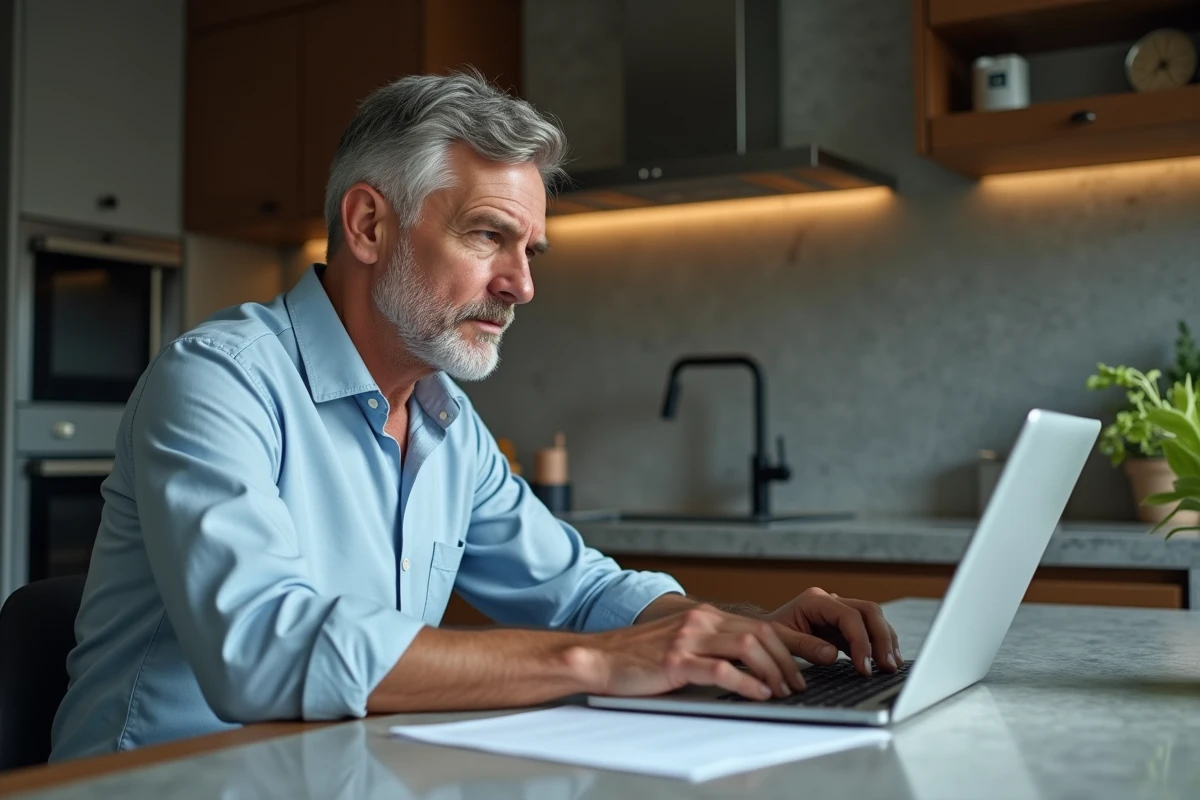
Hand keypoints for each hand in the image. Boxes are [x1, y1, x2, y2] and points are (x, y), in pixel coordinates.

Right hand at [577, 604, 811, 700]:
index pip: (760, 624)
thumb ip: (711, 646)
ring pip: (748, 647)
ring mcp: (688, 639)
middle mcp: (700, 621)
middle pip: (760, 633)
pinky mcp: (676, 661)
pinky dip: (747, 684)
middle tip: (800, 683)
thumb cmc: (639, 657)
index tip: (812, 658)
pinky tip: (759, 695)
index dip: (791, 642)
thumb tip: (750, 665)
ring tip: (782, 691)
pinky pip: (722, 670)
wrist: (600, 657)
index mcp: (705, 616)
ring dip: (773, 671)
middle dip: (788, 659)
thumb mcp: (681, 643)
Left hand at [763, 588, 901, 675]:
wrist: (761, 634)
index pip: (849, 615)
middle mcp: (829, 601)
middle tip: (887, 666)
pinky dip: (878, 644)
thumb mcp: (780, 641)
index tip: (864, 666)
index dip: (861, 641)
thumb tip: (832, 655)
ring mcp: (837, 611)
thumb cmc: (766, 635)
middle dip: (881, 638)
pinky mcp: (842, 625)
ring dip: (885, 641)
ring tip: (890, 665)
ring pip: (873, 618)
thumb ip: (805, 646)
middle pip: (868, 611)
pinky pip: (867, 630)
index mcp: (814, 600)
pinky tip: (884, 661)